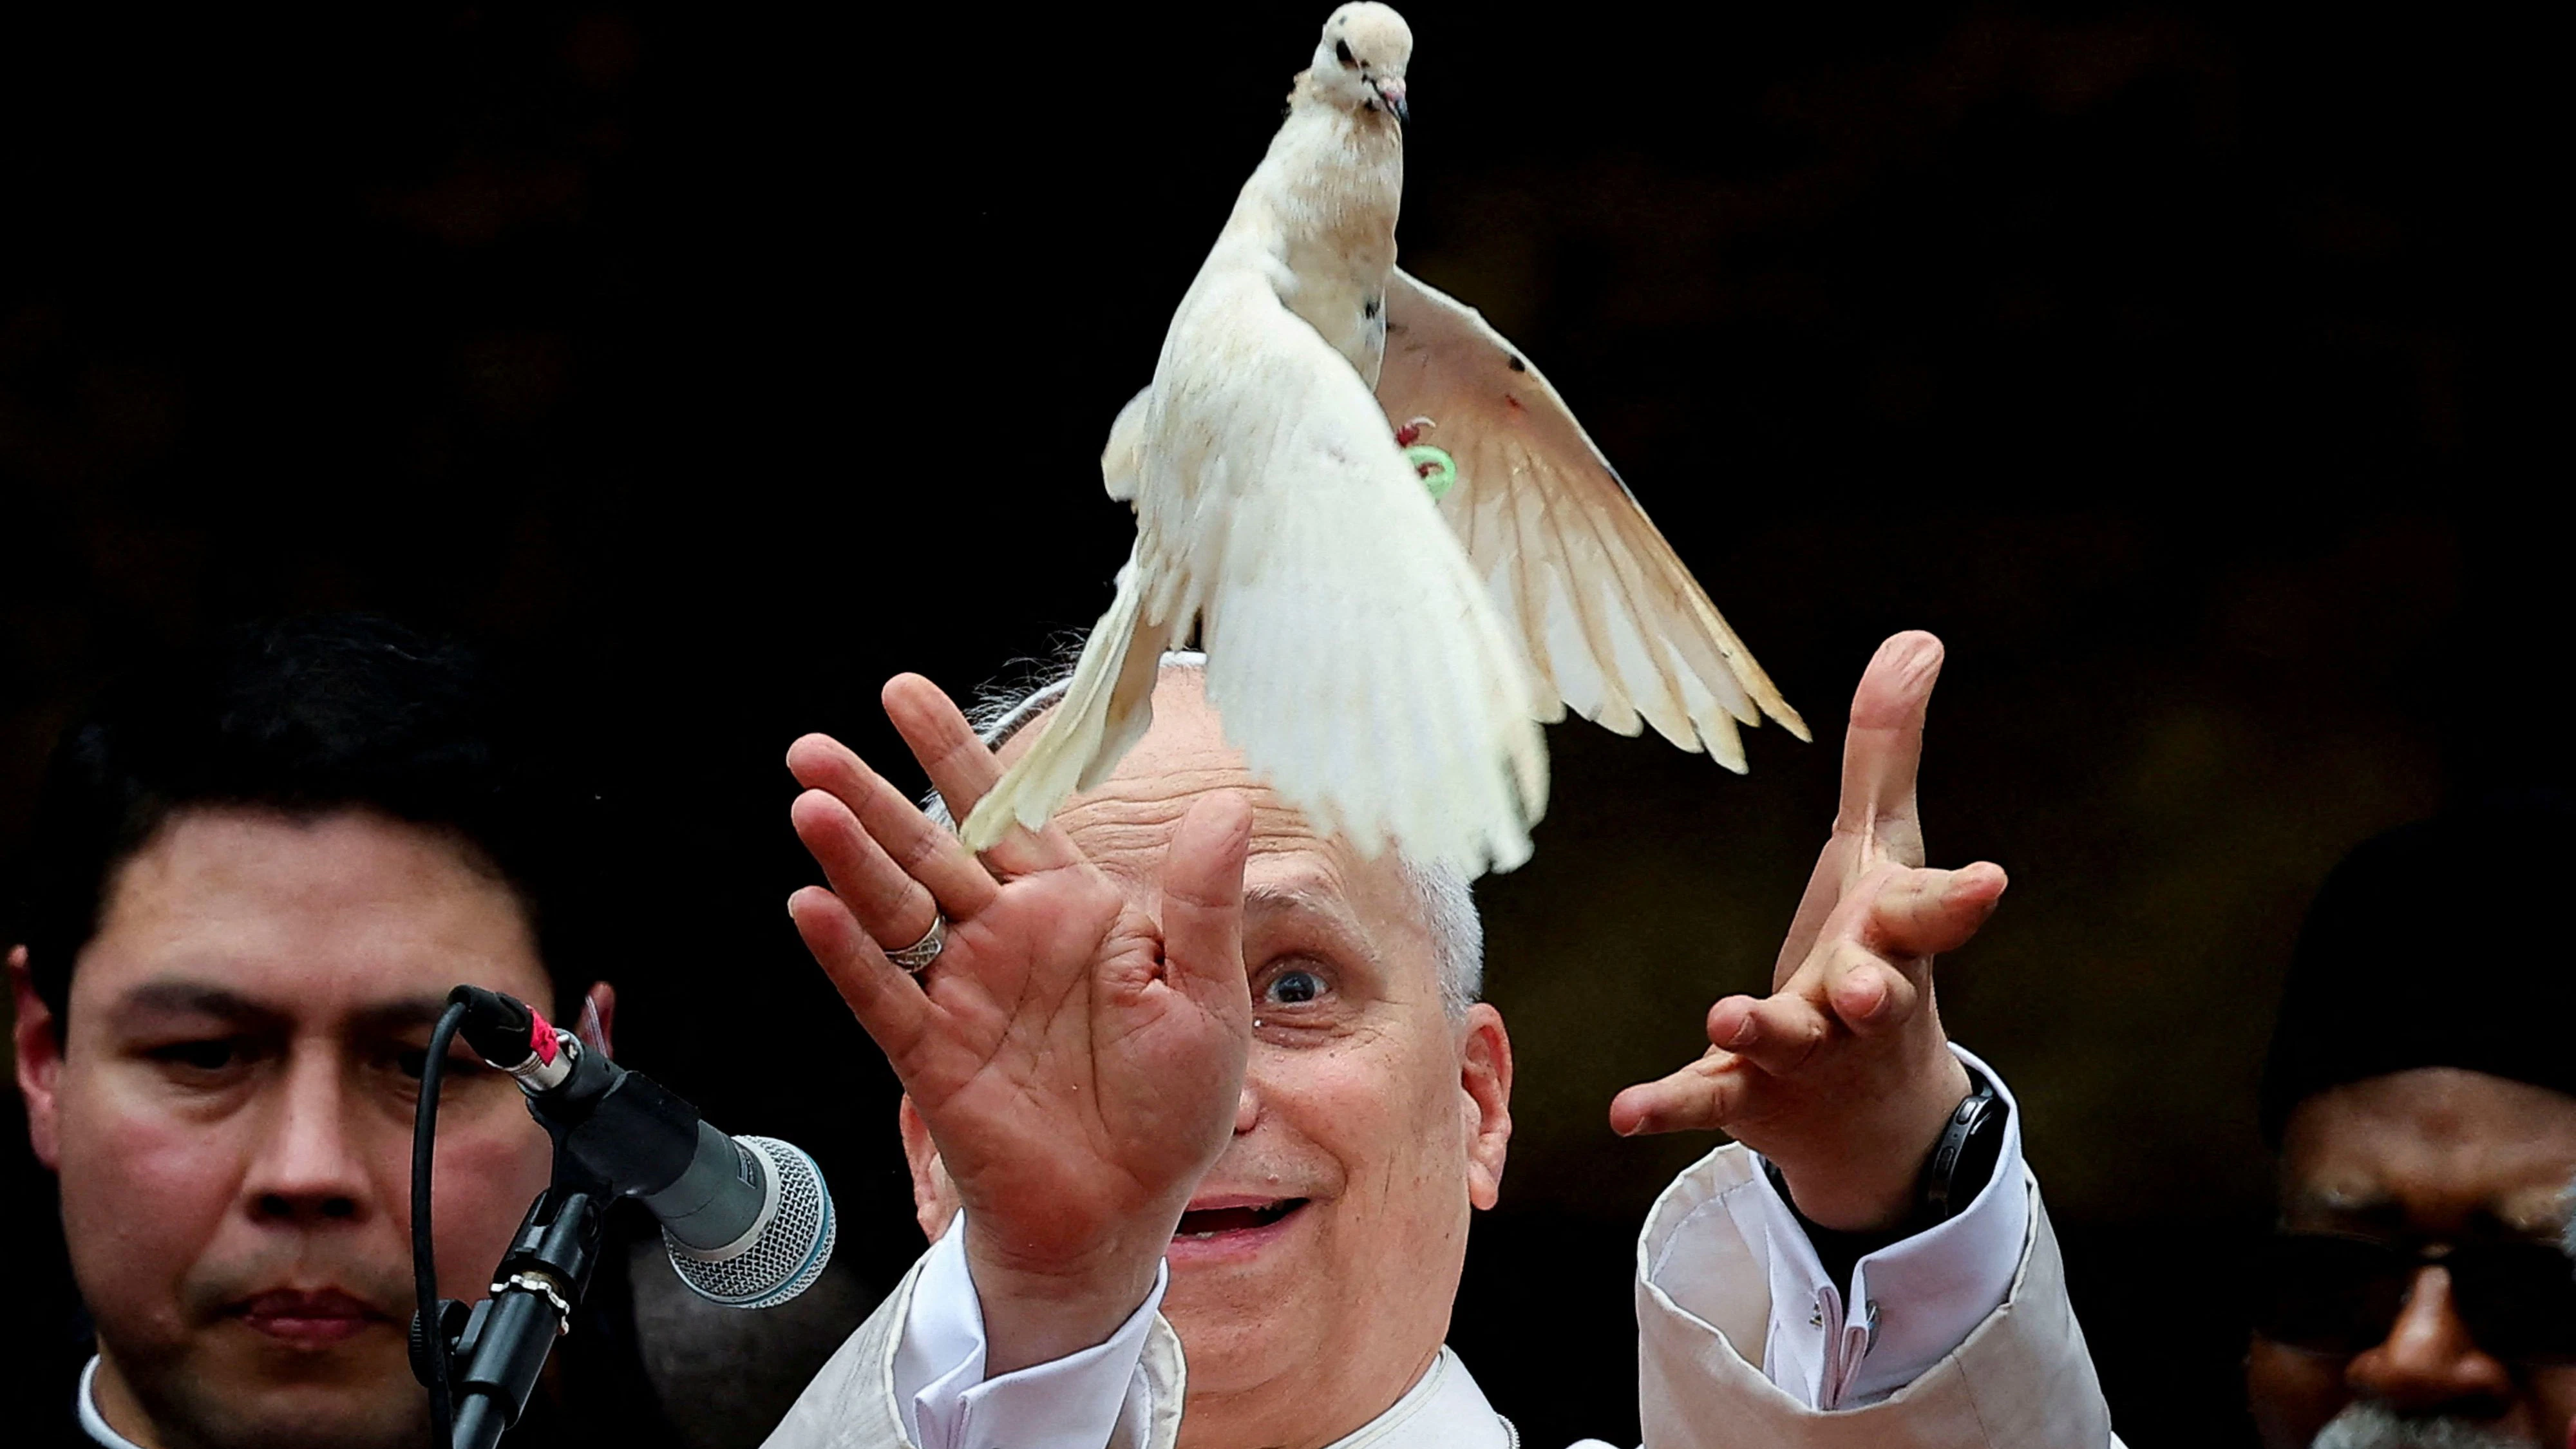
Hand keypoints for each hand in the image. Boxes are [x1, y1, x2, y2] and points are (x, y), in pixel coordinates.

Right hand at [785, 676, 1251, 1372]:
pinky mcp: (934, 1056)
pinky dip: (847, 955)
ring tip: (811, 806)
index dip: (955, 755)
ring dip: (851, 860)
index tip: (901, 693)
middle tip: (814, 748)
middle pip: (929, 851)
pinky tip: (811, 907)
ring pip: (896, 911)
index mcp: (1073, 910)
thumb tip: (1224, 805)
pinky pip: (883, 998)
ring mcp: (963, 995)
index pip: (1008, 815)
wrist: (1128, 1214)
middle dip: (872, 797)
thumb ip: (1203, 903)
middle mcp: (1007, 940)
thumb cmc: (1173, 1106)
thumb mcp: (1209, 996)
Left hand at [1609, 632, 2000, 1231]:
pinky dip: (1668, 1103)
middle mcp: (1860, 1004)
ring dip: (1759, 1029)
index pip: (1931, 915)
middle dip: (1871, 991)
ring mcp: (1805, 1056)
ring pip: (1785, 1044)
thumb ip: (1887, 750)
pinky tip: (1623, 1111)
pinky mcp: (1746, 1095)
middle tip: (1864, 988)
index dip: (1960, 899)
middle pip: (1874, 995)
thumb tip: (1918, 636)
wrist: (1874, 1116)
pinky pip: (1706, 1098)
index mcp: (1895, 942)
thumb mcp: (1882, 853)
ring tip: (1725, 1015)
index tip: (1990, 880)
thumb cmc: (1877, 954)